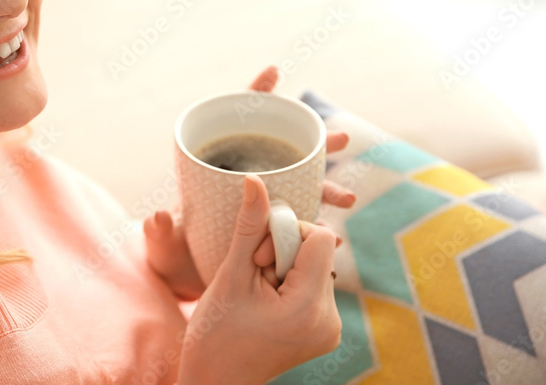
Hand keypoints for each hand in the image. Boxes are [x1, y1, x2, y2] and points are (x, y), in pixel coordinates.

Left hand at [144, 67, 353, 299]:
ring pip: (303, 186)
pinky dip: (318, 231)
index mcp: (215, 169)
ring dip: (328, 188)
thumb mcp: (162, 244)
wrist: (185, 284)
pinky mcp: (275, 231)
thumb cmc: (171, 254)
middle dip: (316, 142)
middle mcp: (246, 180)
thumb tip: (158, 217)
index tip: (274, 72)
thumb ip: (159, 232)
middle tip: (343, 139)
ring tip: (348, 199)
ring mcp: (265, 204)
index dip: (255, 95)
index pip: (236, 122)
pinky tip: (334, 241)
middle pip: (284, 150)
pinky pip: (302, 224)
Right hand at [177, 175, 341, 383]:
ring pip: (315, 266)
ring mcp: (330, 329)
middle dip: (282, 252)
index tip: (257, 257)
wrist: (215, 380)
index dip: (286, 234)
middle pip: (318, 250)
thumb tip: (256, 180)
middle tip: (252, 276)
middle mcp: (330, 320)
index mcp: (308, 307)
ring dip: (284, 267)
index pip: (319, 238)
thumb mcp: (230, 275)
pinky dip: (289, 282)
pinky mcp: (325, 331)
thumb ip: (248, 226)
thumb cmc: (215, 333)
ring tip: (257, 292)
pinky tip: (266, 302)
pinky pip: (314, 284)